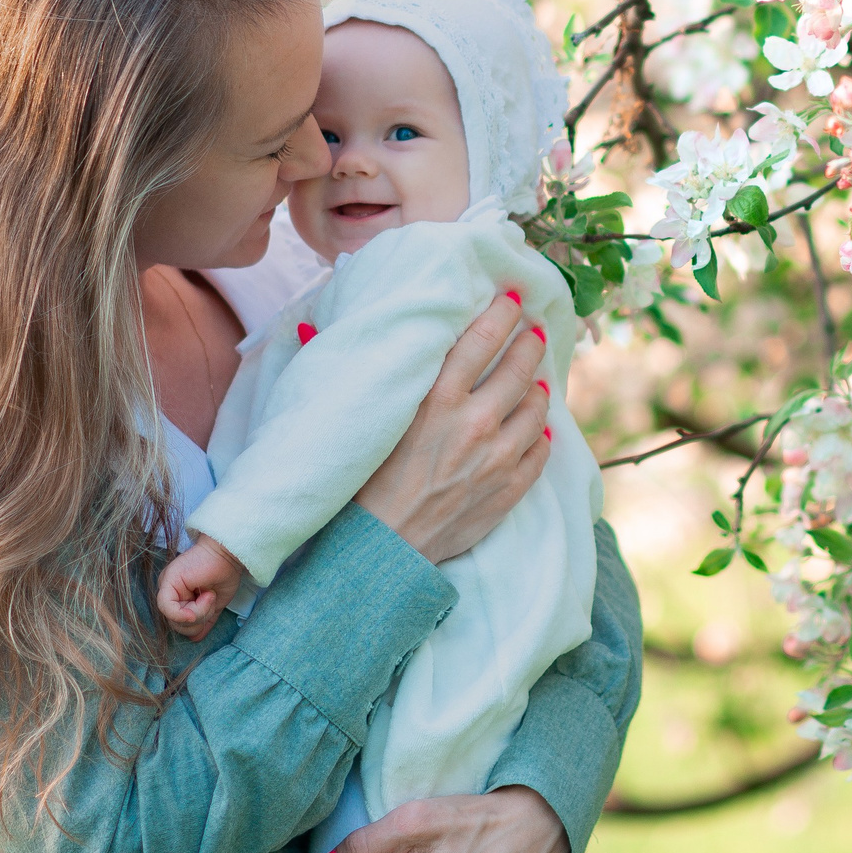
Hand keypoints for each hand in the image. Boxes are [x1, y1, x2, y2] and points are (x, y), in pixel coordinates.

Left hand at [156, 534, 244, 637]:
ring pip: (173, 619)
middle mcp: (169, 592)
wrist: (230, 554)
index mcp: (178, 598)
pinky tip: (204, 598)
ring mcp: (166, 586)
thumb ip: (203, 620)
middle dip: (199, 620)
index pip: (179, 625)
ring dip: (198, 612)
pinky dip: (186, 611)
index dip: (197, 625)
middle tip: (212, 600)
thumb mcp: (214, 605)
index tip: (212, 609)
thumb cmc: (224, 574)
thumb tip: (195, 638)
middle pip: (175, 625)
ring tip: (210, 595)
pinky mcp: (167, 581)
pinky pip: (168, 608)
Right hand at [354, 293, 551, 562]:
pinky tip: (540, 427)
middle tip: (531, 331)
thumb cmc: (356, 485)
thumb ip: (343, 369)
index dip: (501, 314)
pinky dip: (542, 435)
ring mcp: (497, 457)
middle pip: (517, 368)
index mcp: (436, 398)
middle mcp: (474, 422)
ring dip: (539, 387)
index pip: (481, 339)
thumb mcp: (350, 419)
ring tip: (538, 378)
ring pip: (535, 408)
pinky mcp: (508, 490)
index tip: (512, 299)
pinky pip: (539, 452)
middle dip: (527, 343)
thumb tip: (309, 322)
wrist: (379, 553)